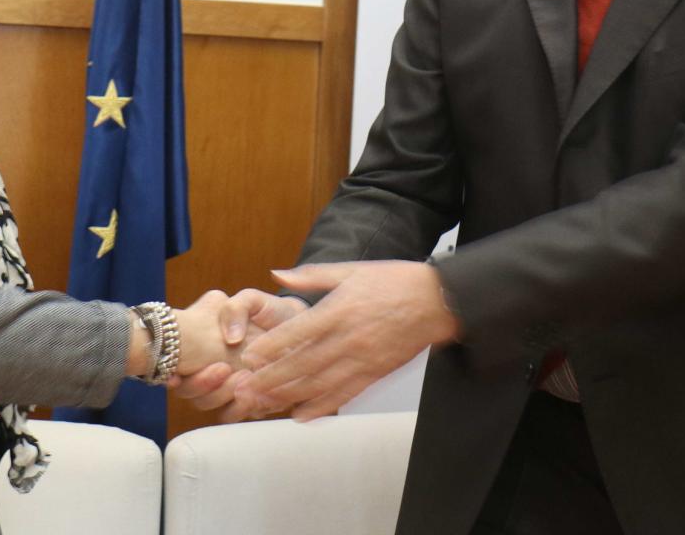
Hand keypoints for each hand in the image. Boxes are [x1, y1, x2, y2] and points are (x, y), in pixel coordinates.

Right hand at [171, 289, 304, 419]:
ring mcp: (226, 390)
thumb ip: (235, 309)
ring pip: (210, 407)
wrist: (298, 327)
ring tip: (244, 377)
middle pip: (189, 392)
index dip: (170, 375)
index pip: (173, 366)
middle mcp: (208, 371)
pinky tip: (259, 393)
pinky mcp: (246, 403)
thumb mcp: (251, 301)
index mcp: (201, 347)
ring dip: (222, 396)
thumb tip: (230, 338)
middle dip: (201, 385)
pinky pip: (237, 414)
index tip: (178, 375)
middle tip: (223, 368)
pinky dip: (243, 407)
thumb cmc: (270, 312)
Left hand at [235, 261, 458, 421]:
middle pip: (304, 364)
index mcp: (341, 308)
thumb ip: (312, 276)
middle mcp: (350, 337)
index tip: (250, 357)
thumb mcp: (352, 270)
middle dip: (272, 378)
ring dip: (289, 395)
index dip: (273, 346)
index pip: (300, 331)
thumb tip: (277, 273)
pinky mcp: (376, 373)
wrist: (438, 301)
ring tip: (264, 403)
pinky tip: (301, 414)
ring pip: (320, 383)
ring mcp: (363, 359)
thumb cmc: (395, 282)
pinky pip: (344, 394)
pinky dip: (322, 406)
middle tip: (246, 389)